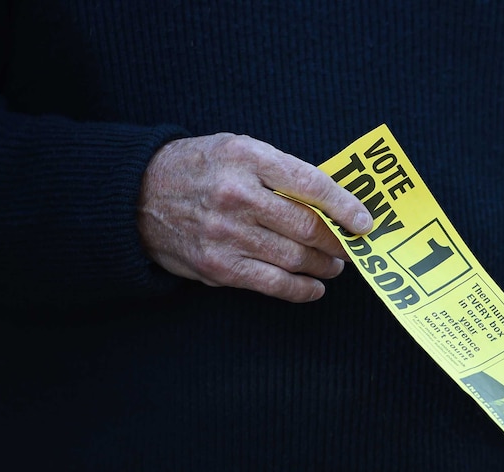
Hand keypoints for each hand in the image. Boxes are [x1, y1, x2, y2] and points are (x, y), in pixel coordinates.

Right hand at [138, 133, 372, 302]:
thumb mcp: (238, 149)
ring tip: (335, 265)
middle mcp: (237, 196)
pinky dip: (302, 290)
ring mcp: (226, 235)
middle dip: (338, 242)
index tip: (365, 222)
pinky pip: (272, 284)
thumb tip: (332, 201)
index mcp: (246, 157)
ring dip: (324, 266)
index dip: (345, 206)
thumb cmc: (199, 168)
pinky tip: (315, 287)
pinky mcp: (218, 267)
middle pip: (306, 226)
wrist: (138, 196)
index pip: (310, 183)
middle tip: (352, 247)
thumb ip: (281, 171)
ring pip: (294, 258)